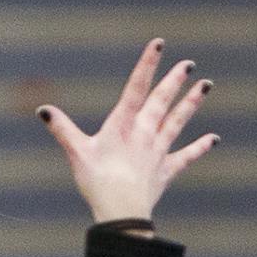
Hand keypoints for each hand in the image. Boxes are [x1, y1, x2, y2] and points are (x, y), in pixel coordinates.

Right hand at [37, 40, 217, 226]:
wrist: (122, 211)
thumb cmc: (97, 181)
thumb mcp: (76, 152)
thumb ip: (62, 128)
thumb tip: (43, 109)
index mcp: (123, 125)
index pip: (136, 87)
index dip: (148, 64)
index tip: (159, 44)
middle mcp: (144, 133)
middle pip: (162, 101)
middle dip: (174, 80)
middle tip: (189, 63)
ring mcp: (158, 151)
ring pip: (177, 121)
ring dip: (191, 103)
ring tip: (207, 85)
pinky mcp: (166, 170)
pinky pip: (186, 156)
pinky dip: (200, 147)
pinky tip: (214, 139)